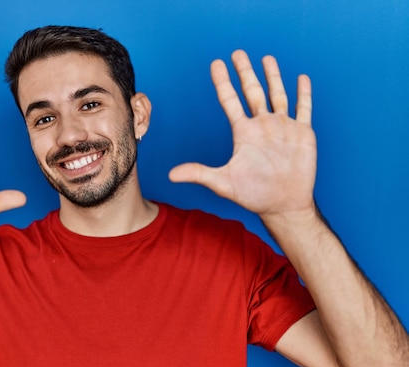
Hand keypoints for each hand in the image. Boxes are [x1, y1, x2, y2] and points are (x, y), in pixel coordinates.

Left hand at [169, 50, 315, 217]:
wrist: (283, 205)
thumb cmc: (253, 195)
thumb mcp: (223, 183)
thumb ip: (199, 174)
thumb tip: (171, 175)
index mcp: (244, 133)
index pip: (230, 100)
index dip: (223, 82)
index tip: (216, 64)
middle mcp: (262, 126)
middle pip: (252, 92)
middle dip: (245, 72)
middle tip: (237, 53)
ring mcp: (282, 128)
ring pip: (277, 95)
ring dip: (273, 77)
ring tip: (267, 58)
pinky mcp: (302, 133)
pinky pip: (304, 108)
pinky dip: (304, 93)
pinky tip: (301, 78)